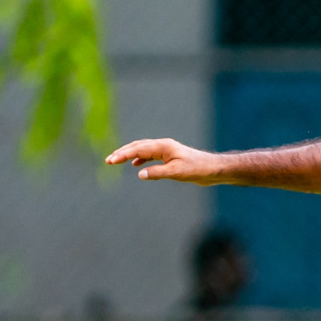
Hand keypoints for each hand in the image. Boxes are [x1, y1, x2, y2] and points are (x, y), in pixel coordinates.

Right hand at [105, 138, 223, 183]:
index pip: (138, 149)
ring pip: (143, 150)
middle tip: (108, 160)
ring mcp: (166, 150)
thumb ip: (158, 173)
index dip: (123, 154)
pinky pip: (151, 155)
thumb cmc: (197, 169)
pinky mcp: (170, 157)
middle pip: (138, 146)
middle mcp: (163, 145)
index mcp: (163, 146)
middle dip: (122, 153)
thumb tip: (140, 174)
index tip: (111, 160)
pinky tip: (136, 165)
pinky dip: (141, 159)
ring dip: (130, 155)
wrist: (213, 169)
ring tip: (116, 160)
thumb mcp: (176, 173)